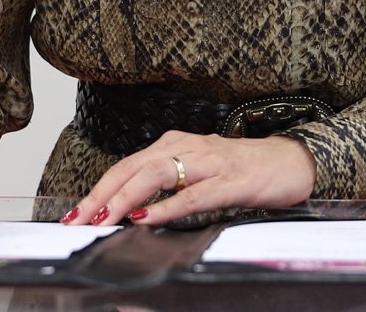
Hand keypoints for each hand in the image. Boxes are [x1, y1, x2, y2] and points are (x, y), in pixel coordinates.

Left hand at [60, 131, 315, 226]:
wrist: (290, 161)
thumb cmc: (242, 170)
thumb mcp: (197, 174)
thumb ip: (166, 186)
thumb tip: (130, 210)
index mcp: (173, 145)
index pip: (125, 166)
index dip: (97, 189)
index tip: (75, 213)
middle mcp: (185, 147)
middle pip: (131, 168)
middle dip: (101, 196)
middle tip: (78, 220)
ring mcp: (208, 162)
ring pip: (155, 175)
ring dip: (125, 198)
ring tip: (104, 219)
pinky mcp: (229, 181)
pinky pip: (193, 194)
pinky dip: (167, 206)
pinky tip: (148, 218)